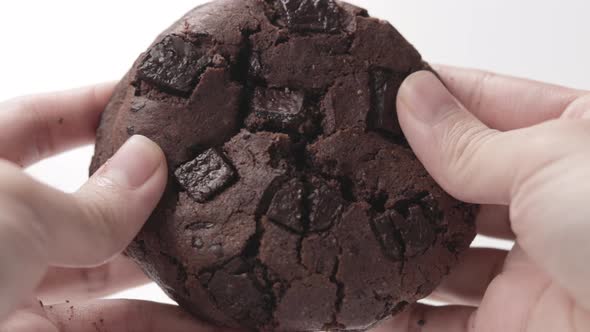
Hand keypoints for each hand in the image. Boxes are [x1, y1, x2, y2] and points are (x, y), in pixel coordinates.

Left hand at [0, 85, 224, 330]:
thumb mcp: (5, 213)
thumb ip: (87, 202)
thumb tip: (149, 166)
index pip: (44, 122)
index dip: (100, 106)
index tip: (159, 105)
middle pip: (94, 209)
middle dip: (156, 206)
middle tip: (213, 200)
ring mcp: (17, 295)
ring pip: (115, 285)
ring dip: (178, 286)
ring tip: (237, 277)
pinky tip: (219, 329)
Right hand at [373, 67, 589, 330]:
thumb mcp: (551, 164)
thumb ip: (470, 141)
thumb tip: (414, 99)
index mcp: (575, 145)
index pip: (489, 101)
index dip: (435, 92)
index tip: (380, 88)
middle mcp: (550, 205)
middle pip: (456, 178)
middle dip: (405, 169)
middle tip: (350, 156)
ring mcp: (528, 269)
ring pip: (442, 251)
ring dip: (396, 243)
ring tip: (346, 223)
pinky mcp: (509, 325)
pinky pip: (438, 320)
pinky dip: (398, 314)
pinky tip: (366, 298)